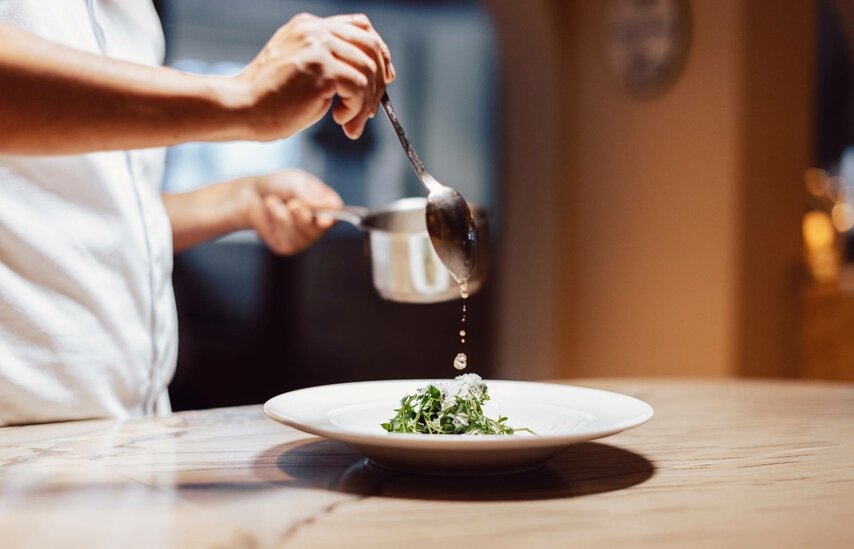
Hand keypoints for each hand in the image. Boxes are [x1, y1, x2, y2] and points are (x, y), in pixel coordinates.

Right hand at [237, 13, 395, 140]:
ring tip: (352, 122)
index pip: (360, 26)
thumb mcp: (300, 68)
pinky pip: (359, 87)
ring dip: (367, 103)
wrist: (242, 107)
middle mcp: (315, 31)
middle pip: (371, 46)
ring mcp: (318, 47)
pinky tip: (341, 120)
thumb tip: (367, 76)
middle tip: (371, 109)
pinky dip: (357, 109)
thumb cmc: (269, 98)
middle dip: (379, 81)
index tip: (385, 77)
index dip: (380, 51)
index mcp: (310, 26)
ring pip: (368, 70)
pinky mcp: (321, 69)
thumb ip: (327, 61)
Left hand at [242, 169, 342, 254]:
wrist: (251, 195)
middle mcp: (318, 225)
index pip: (338, 214)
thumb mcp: (296, 181)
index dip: (334, 216)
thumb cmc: (278, 186)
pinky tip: (270, 211)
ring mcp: (303, 238)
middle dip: (305, 214)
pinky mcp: (287, 246)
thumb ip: (312, 193)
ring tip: (274, 201)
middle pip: (321, 227)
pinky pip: (286, 236)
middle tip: (293, 203)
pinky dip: (275, 219)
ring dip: (285, 214)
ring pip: (302, 232)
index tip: (325, 217)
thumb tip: (332, 206)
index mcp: (326, 207)